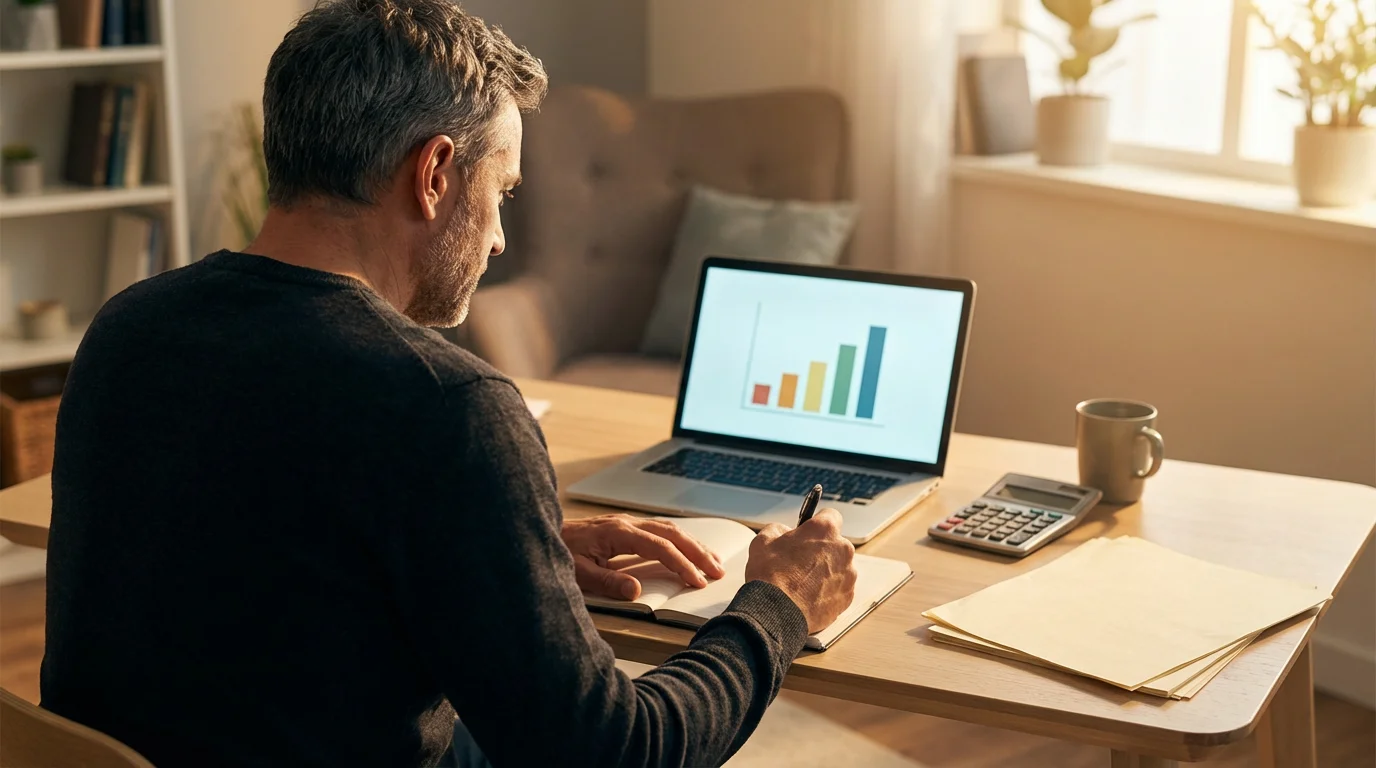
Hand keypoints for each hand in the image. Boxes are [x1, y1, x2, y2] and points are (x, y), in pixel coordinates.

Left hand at [562, 515, 726, 600]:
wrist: (541, 532)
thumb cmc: (557, 554)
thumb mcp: (577, 573)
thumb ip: (607, 582)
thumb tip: (636, 590)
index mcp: (617, 532)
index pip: (659, 547)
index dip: (681, 564)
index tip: (697, 581)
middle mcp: (626, 523)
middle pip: (672, 534)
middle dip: (698, 552)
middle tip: (718, 572)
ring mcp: (626, 522)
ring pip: (669, 529)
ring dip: (693, 545)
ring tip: (714, 562)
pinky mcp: (625, 527)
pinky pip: (659, 530)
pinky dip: (680, 540)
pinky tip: (689, 549)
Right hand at [744, 509, 856, 632]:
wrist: (776, 613)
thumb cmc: (770, 576)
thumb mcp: (764, 540)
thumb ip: (779, 529)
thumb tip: (785, 533)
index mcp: (824, 530)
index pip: (830, 516)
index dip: (817, 523)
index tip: (809, 531)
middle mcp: (842, 549)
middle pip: (835, 544)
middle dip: (821, 550)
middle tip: (800, 561)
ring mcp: (848, 575)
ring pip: (839, 567)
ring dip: (826, 571)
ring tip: (803, 583)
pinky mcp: (847, 597)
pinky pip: (839, 588)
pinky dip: (828, 591)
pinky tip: (809, 597)